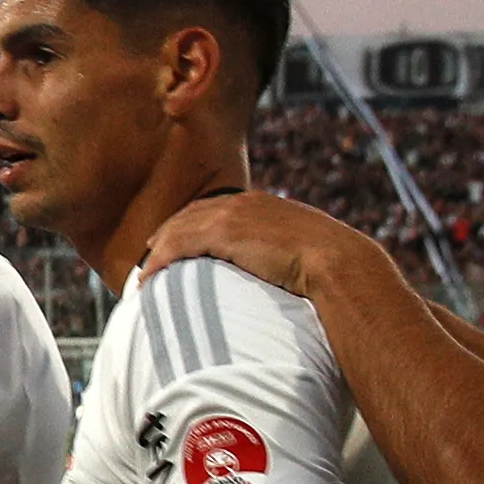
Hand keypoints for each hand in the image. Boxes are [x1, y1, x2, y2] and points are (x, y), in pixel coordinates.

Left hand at [143, 190, 366, 297]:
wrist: (339, 264)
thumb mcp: (305, 254)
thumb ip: (286, 257)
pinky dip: (159, 259)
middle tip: (152, 253)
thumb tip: (287, 280)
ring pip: (180, 228)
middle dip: (170, 233)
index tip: (179, 241)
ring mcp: (233, 216)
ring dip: (159, 250)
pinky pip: (179, 243)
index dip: (193, 225)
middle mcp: (244, 203)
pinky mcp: (224, 233)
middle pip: (192, 214)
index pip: (216, 210)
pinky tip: (147, 276)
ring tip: (144, 272)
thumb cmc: (332, 270)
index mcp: (262, 205)